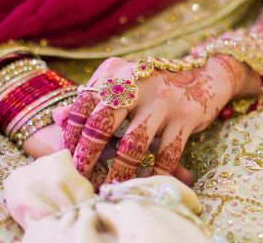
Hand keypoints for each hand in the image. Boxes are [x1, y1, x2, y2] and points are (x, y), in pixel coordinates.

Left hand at [57, 55, 245, 183]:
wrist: (205, 73)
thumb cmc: (154, 84)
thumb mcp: (122, 81)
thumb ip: (91, 97)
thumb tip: (57, 118)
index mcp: (117, 73)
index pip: (84, 104)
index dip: (72, 134)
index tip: (67, 157)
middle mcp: (137, 82)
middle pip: (103, 123)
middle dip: (88, 155)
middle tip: (80, 177)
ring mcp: (163, 100)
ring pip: (134, 143)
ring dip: (119, 172)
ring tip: (109, 189)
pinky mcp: (186, 115)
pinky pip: (167, 153)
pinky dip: (156, 173)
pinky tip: (145, 185)